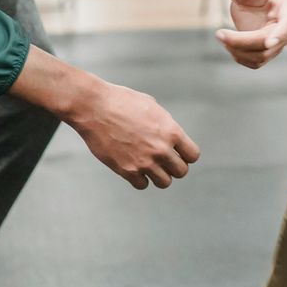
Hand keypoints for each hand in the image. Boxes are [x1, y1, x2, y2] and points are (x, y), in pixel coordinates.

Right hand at [66, 80, 200, 189]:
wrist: (94, 107)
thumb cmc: (121, 101)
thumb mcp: (152, 106)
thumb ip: (165, 124)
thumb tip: (170, 135)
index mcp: (171, 131)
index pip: (192, 156)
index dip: (185, 155)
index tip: (177, 153)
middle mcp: (161, 149)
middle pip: (181, 171)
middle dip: (173, 166)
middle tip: (162, 160)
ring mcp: (144, 162)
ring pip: (164, 182)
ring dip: (158, 175)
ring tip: (149, 165)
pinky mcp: (127, 170)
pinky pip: (142, 185)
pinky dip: (140, 179)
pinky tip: (134, 167)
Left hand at [215, 0, 286, 69]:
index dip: (281, 33)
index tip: (269, 43)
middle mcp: (286, 25)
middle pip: (269, 44)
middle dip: (242, 42)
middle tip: (219, 34)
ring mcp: (277, 39)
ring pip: (261, 57)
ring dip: (238, 51)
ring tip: (221, 35)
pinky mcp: (266, 48)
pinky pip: (255, 61)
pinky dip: (239, 56)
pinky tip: (227, 43)